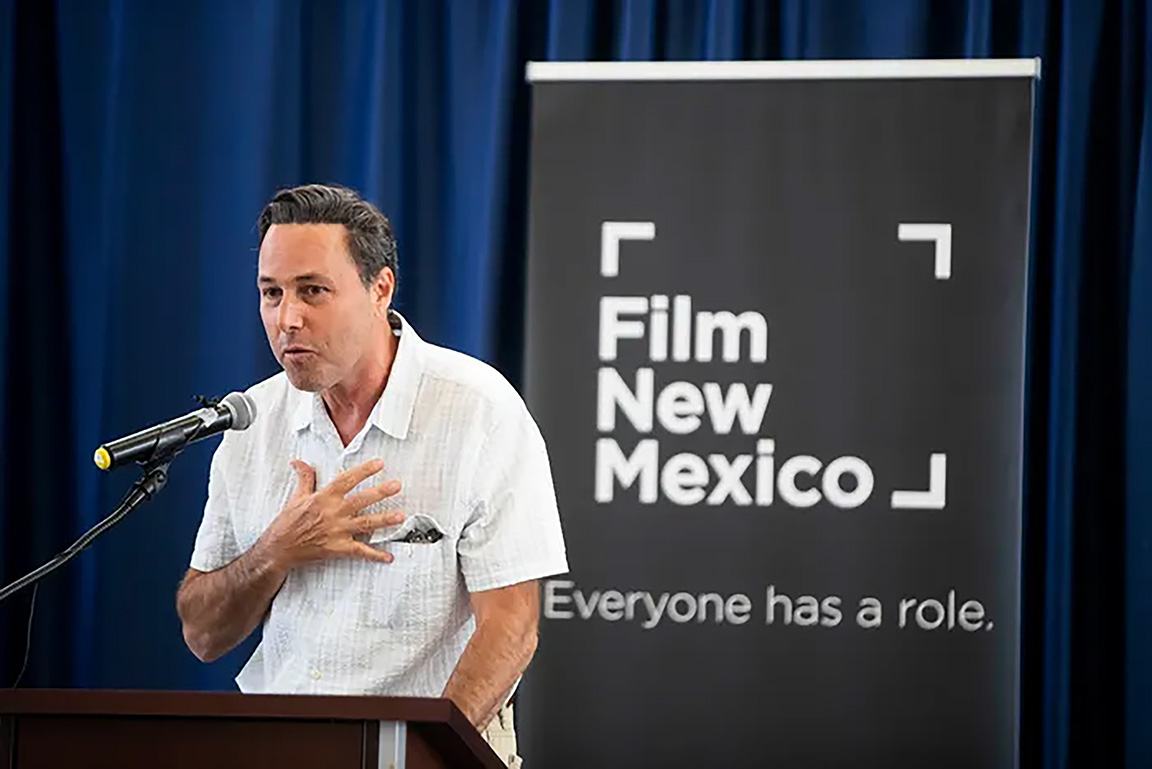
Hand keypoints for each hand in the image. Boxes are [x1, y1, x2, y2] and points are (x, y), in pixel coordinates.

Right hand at [259, 458, 404, 567]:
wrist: (279, 549)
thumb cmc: (287, 524)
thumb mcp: (296, 498)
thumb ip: (304, 478)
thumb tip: (299, 462)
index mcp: (323, 498)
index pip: (347, 480)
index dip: (363, 471)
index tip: (379, 463)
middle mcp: (332, 513)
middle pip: (360, 500)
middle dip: (380, 493)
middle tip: (396, 485)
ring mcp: (337, 531)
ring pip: (365, 524)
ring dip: (384, 520)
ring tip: (400, 516)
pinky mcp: (338, 549)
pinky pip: (359, 552)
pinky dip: (375, 555)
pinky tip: (388, 556)